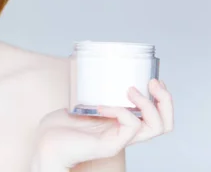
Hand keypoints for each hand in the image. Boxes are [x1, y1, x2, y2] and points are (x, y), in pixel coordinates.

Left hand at [33, 79, 173, 169]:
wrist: (44, 145)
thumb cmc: (60, 127)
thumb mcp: (81, 103)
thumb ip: (92, 90)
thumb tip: (94, 66)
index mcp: (123, 125)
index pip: (159, 118)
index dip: (163, 98)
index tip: (153, 79)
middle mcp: (125, 134)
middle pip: (165, 125)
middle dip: (166, 100)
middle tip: (153, 82)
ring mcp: (119, 140)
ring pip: (155, 128)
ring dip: (147, 104)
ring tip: (130, 90)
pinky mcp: (109, 146)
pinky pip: (129, 128)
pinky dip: (120, 110)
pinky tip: (102, 105)